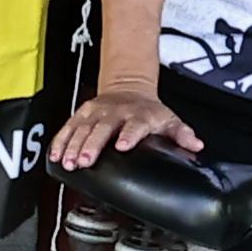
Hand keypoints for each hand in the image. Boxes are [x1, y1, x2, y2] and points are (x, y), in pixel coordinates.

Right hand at [50, 82, 194, 168]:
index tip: (122, 146)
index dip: (128, 135)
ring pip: (82, 129)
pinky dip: (60, 141)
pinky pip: (68, 128)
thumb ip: (182, 134)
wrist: (129, 87)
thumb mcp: (169, 120)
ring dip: (73, 146)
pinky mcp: (82, 114)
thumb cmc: (149, 110)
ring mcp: (96, 113)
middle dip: (91, 145)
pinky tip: (56, 156)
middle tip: (85, 161)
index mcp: (139, 115)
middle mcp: (115, 113)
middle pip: (102, 128)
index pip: (134, 125)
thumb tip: (196, 145)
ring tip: (67, 162)